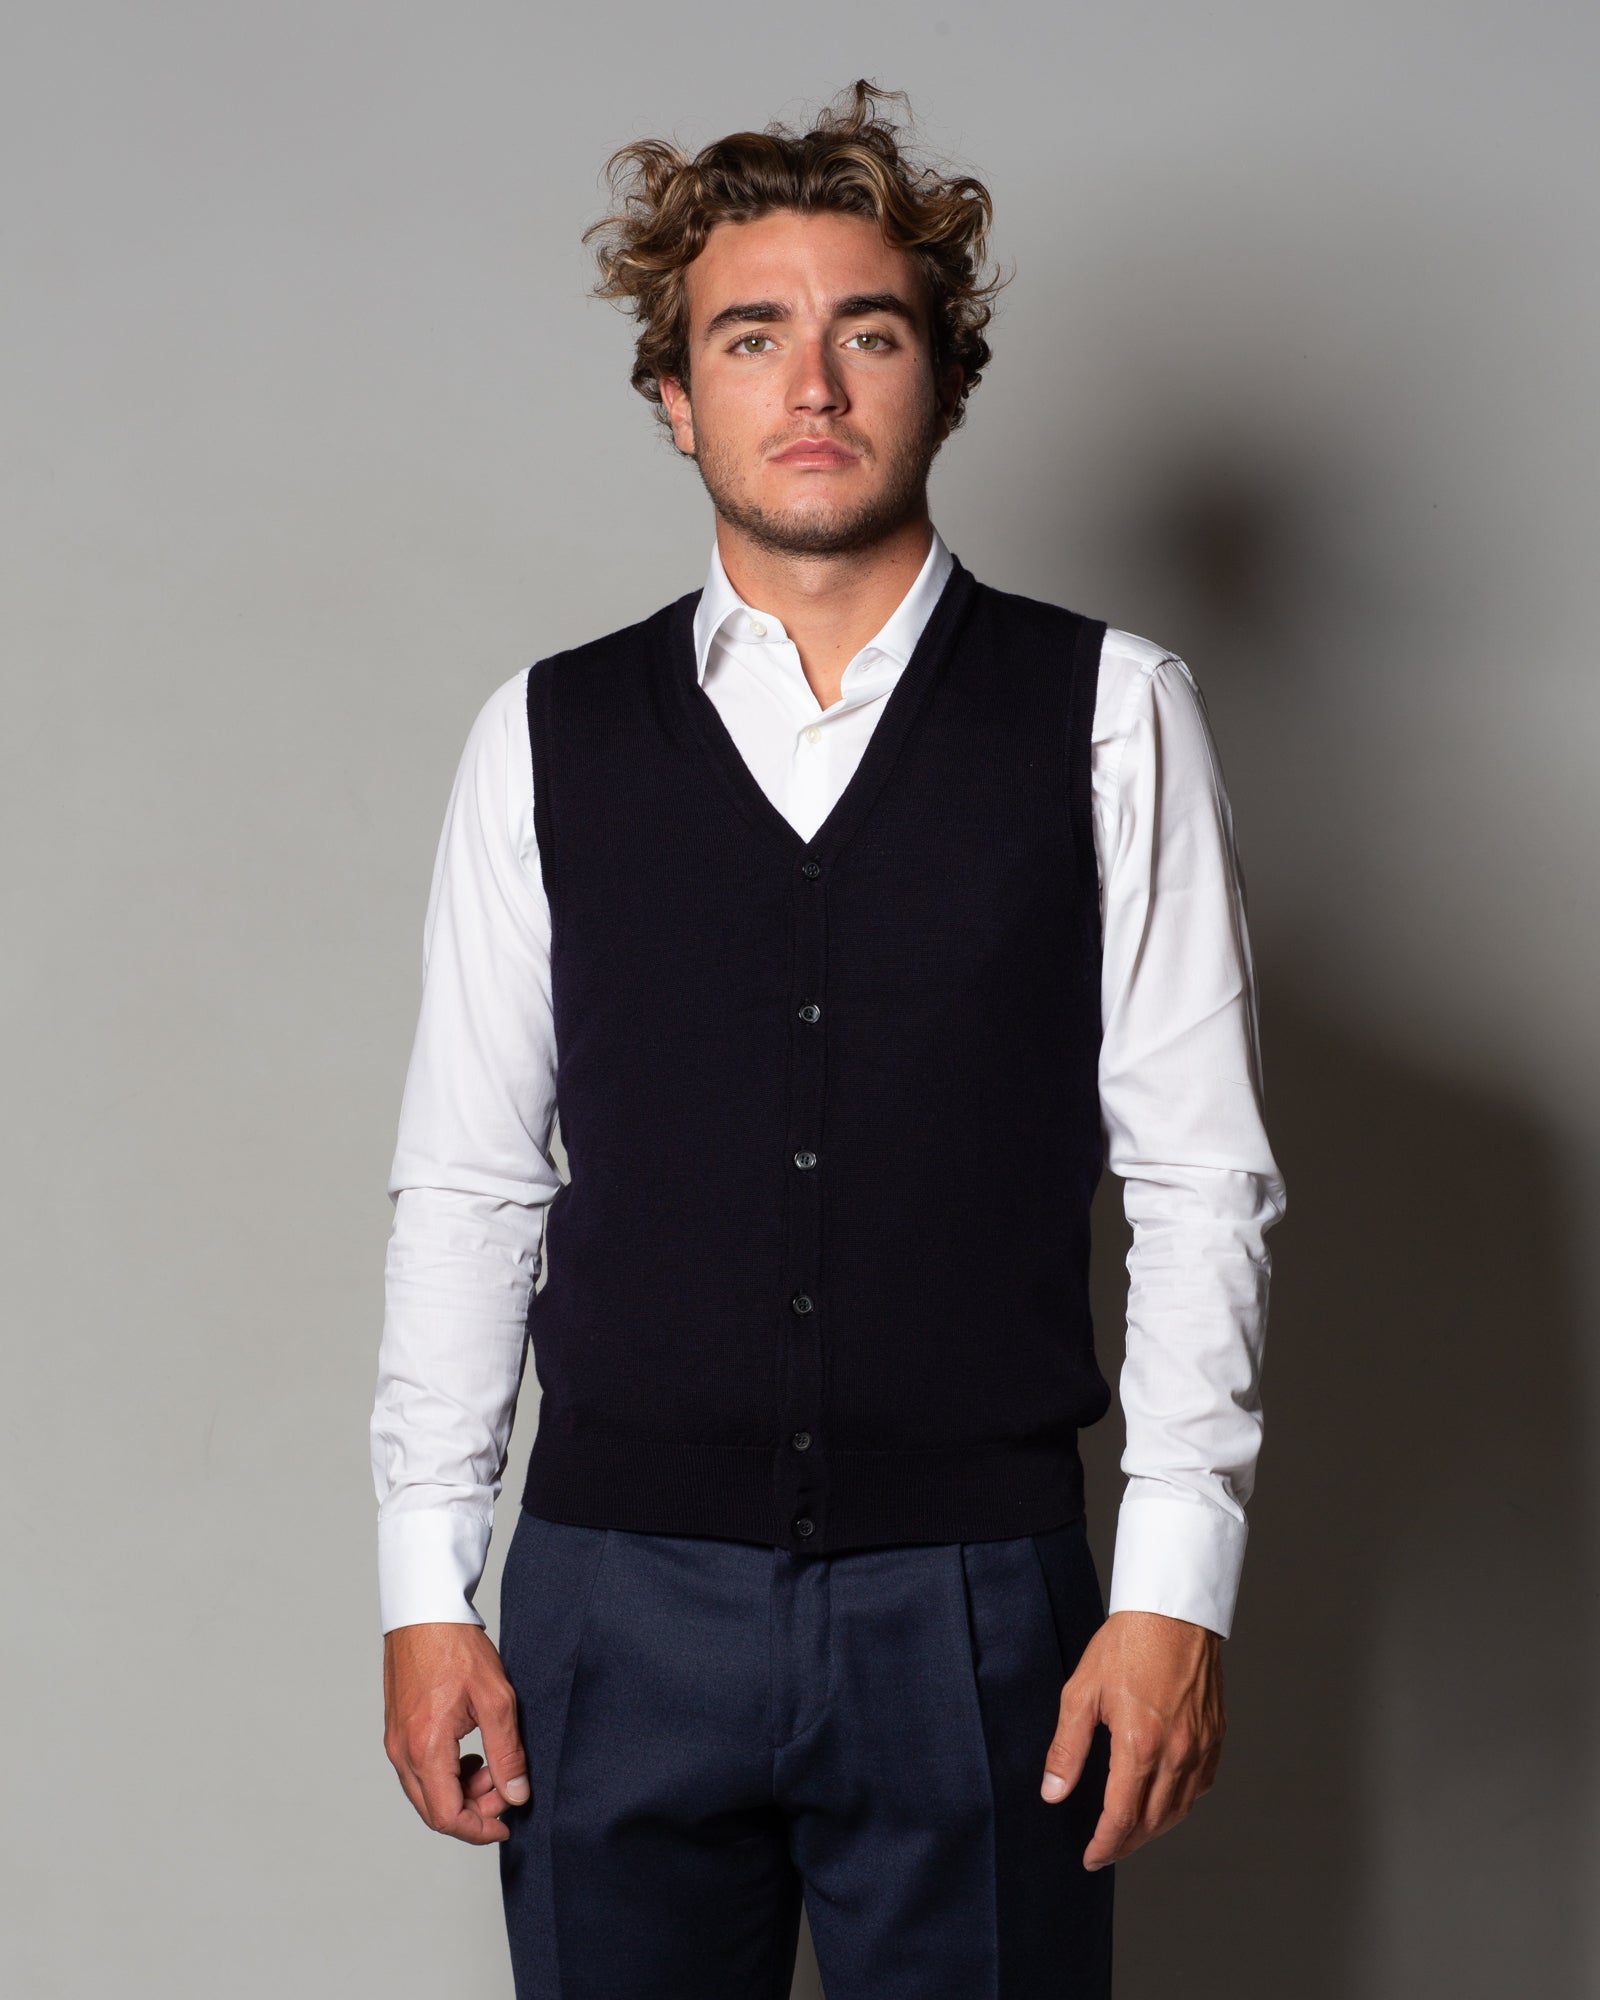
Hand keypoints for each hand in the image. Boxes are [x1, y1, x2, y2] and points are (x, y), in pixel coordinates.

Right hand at [383, 1621, 530, 1843]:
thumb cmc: (457, 1648)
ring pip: (426, 1793)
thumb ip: (507, 1753)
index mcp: (425, 1748)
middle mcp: (402, 1752)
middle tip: (505, 1788)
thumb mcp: (496, 1700)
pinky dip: (446, 1776)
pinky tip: (471, 1753)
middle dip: (473, 1812)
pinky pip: (419, 1773)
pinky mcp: (396, 1731)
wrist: (425, 1613)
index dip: (479, 1830)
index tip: (507, 1823)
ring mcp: (395, 1742)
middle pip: (434, 1812)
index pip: (447, 1816)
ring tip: (492, 1764)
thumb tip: (516, 1795)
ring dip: (460, 1793)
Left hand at [1039, 1608, 1224, 1869]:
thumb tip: (1052, 1793)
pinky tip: (1164, 1800)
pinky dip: (1180, 1803)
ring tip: (1130, 1832)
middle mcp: (1177, 1753)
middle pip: (1152, 1821)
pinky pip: (1201, 1785)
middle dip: (1126, 1843)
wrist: (1172, 1611)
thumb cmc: (1125, 1645)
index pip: (1122, 1817)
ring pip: (1180, 1809)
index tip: (1090, 1858)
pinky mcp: (1215, 1735)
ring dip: (1153, 1829)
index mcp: (1140, 1744)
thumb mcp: (1082, 1692)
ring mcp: (1201, 1746)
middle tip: (1105, 1850)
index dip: (1105, 1845)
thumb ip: (1066, 1749)